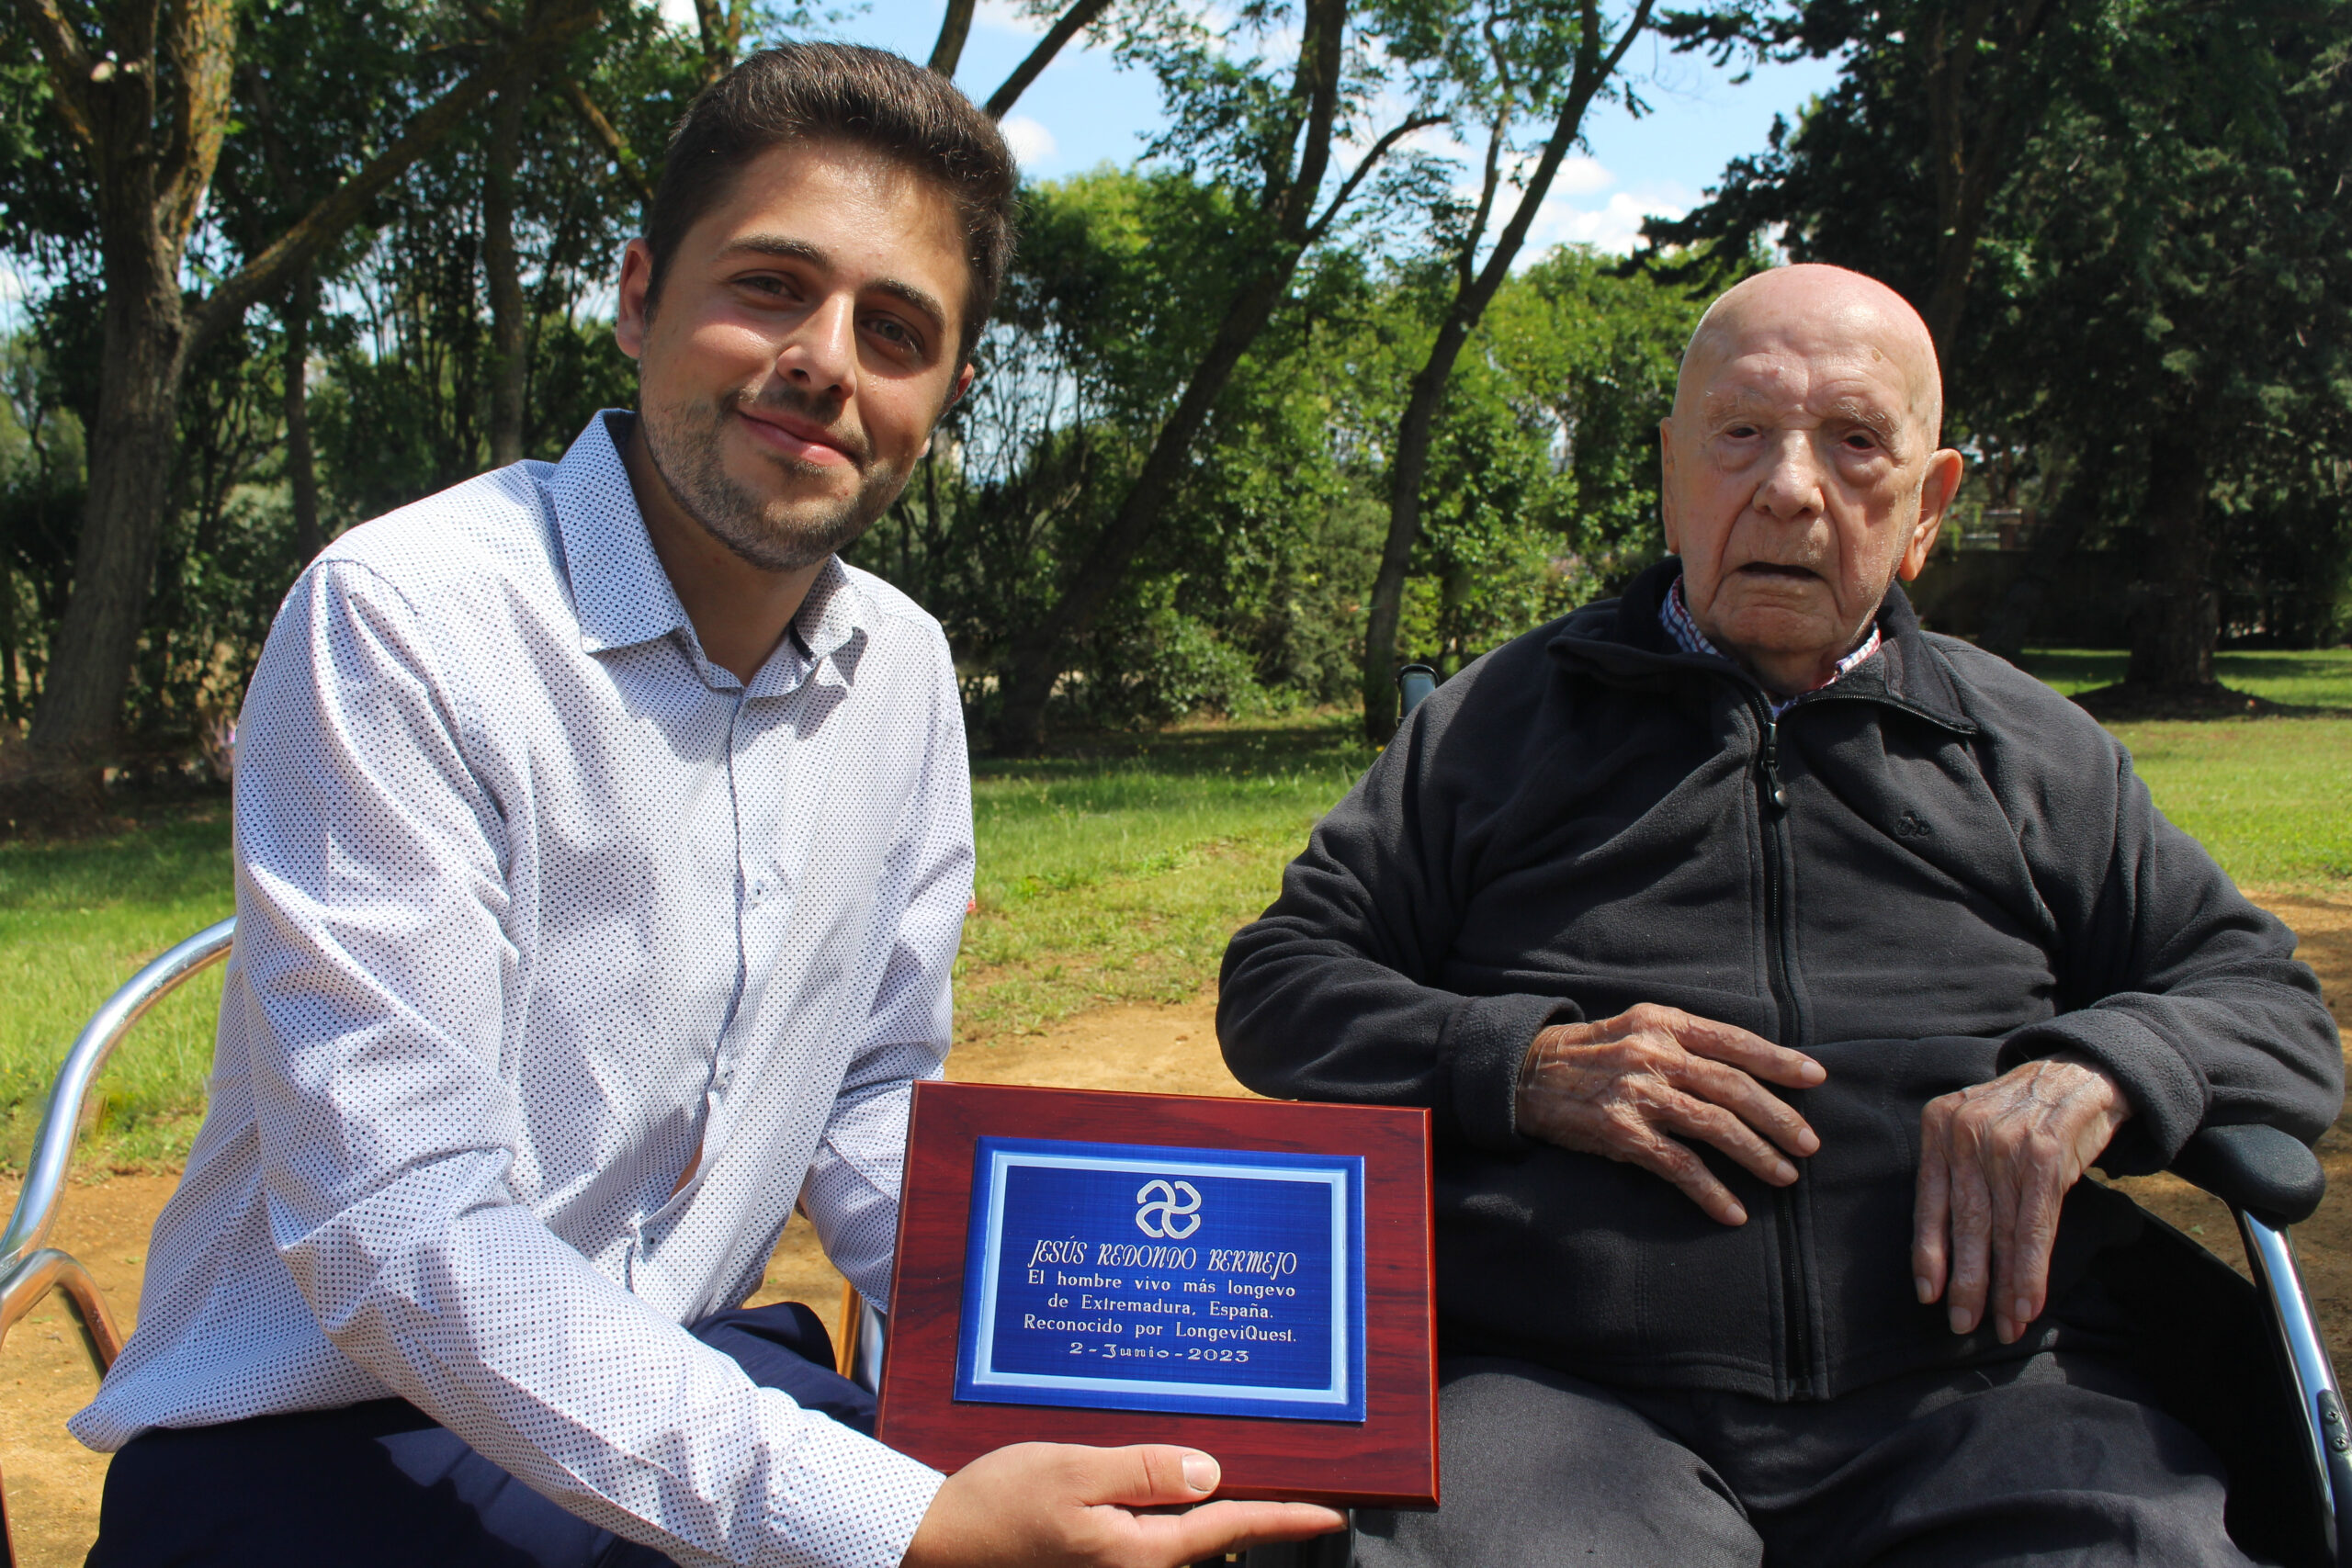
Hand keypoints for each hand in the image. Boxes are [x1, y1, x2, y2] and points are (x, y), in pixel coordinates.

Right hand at [899, 1443, 1345, 1567]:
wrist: (929, 1545)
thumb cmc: (993, 1508)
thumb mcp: (1073, 1471)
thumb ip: (1145, 1471)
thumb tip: (1209, 1473)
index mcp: (1136, 1555)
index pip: (1228, 1531)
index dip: (1284, 1519)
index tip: (1331, 1513)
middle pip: (1203, 1538)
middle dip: (1237, 1508)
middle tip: (1272, 1477)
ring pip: (1170, 1540)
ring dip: (1192, 1509)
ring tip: (1205, 1470)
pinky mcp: (1086, 1567)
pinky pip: (1140, 1540)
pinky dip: (1155, 1513)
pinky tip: (1146, 1484)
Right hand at [1514, 1004, 1825, 1225]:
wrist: (1524, 1074)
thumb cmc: (1590, 1053)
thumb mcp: (1636, 1027)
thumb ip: (1685, 1042)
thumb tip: (1747, 1068)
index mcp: (1663, 1023)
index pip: (1733, 1041)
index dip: (1778, 1060)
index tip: (1816, 1078)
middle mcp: (1654, 1055)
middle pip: (1732, 1086)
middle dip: (1779, 1117)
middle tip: (1810, 1144)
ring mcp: (1637, 1094)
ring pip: (1714, 1125)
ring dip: (1756, 1154)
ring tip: (1785, 1176)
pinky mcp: (1621, 1134)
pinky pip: (1678, 1165)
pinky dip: (1711, 1191)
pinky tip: (1733, 1211)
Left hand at [1913, 1055, 2132, 1343]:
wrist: (2078, 1074)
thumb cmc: (2021, 1115)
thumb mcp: (1975, 1129)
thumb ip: (1957, 1173)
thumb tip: (1946, 1248)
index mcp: (1939, 1126)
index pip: (1928, 1201)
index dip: (1928, 1253)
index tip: (1927, 1295)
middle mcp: (1967, 1132)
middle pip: (1964, 1222)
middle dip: (1965, 1281)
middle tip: (1962, 1325)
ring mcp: (2006, 1143)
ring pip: (2001, 1230)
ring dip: (2004, 1286)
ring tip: (2004, 1326)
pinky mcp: (2045, 1155)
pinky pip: (2034, 1225)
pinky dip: (2031, 1269)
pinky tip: (2029, 1302)